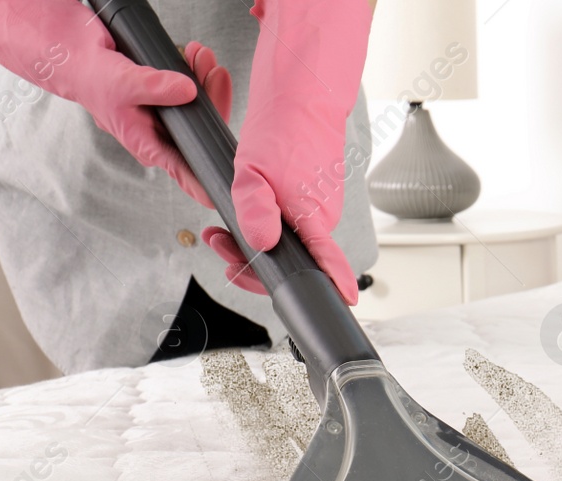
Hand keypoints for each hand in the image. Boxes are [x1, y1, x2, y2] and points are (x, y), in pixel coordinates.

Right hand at [0, 0, 231, 207]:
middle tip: (215, 72)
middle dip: (214, 101)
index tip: (233, 183)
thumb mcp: (124, 83)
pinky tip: (197, 56)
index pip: (187, 172)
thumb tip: (188, 91)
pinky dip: (199, 73)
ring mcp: (169, 120)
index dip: (211, 181)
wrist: (80, 56)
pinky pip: (194, 92)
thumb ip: (156, 88)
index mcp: (150, 147)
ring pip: (202, 110)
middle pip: (203, 133)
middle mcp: (163, 138)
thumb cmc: (93, 78)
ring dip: (207, 81)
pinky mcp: (171, 100)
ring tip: (203, 56)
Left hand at [202, 0, 371, 303]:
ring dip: (255, 240)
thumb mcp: (253, 169)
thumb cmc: (284, 130)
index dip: (334, 284)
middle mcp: (321, 218)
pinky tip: (249, 209)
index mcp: (313, 216)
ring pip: (289, 240)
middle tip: (218, 244)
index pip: (328, 262)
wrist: (301, 99)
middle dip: (252, 260)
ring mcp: (319, 209)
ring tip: (220, 229)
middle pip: (295, 258)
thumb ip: (254, 208)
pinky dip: (267, 224)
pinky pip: (292, 224)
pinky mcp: (313, 199)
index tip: (343, 299)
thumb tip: (259, 244)